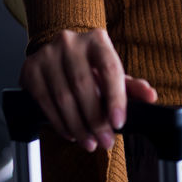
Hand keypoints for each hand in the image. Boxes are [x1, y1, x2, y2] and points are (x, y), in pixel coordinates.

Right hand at [20, 28, 157, 151]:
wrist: (57, 51)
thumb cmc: (89, 65)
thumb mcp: (112, 72)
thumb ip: (131, 85)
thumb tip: (150, 97)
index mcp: (96, 40)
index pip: (109, 69)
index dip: (115, 98)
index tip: (119, 123)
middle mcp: (70, 42)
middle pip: (84, 87)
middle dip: (96, 120)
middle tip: (105, 141)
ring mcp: (47, 54)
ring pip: (64, 98)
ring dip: (78, 126)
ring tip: (90, 142)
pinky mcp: (30, 69)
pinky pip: (45, 102)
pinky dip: (59, 123)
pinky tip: (71, 133)